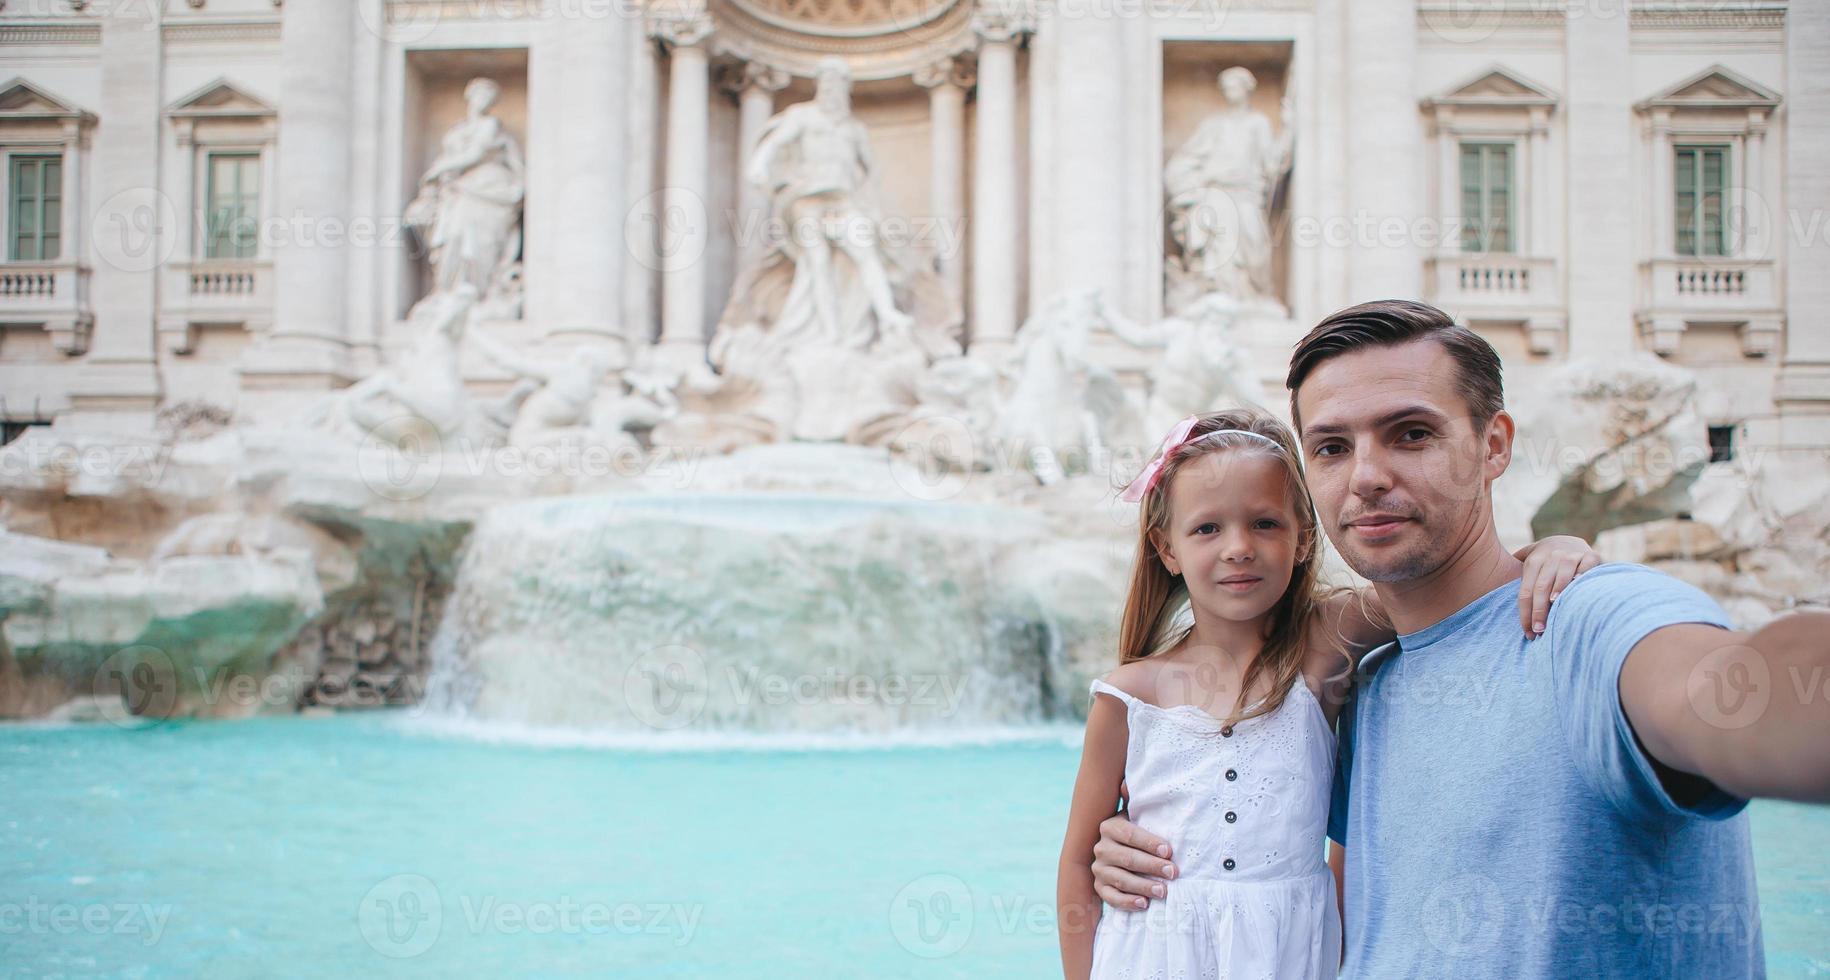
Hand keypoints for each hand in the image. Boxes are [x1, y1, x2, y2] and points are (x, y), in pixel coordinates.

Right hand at [1090, 784, 1175, 909]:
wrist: (1121, 853)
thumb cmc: (1138, 833)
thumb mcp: (1136, 815)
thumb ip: (1134, 802)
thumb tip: (1125, 784)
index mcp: (1109, 826)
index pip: (1129, 834)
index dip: (1149, 843)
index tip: (1169, 851)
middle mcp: (1101, 848)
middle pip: (1127, 858)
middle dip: (1152, 866)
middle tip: (1173, 872)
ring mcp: (1099, 869)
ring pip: (1121, 879)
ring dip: (1143, 886)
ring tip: (1164, 891)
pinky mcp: (1100, 888)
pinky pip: (1111, 897)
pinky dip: (1127, 902)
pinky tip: (1144, 903)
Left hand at [1515, 535, 1602, 637]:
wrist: (1570, 540)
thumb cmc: (1544, 561)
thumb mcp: (1527, 561)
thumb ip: (1512, 574)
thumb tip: (1489, 590)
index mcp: (1533, 561)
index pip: (1526, 591)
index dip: (1526, 613)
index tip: (1528, 633)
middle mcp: (1551, 556)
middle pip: (1541, 587)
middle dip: (1539, 611)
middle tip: (1539, 630)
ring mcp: (1572, 555)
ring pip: (1563, 576)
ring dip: (1558, 593)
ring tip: (1555, 613)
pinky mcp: (1591, 556)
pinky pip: (1587, 567)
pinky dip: (1582, 576)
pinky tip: (1578, 589)